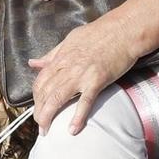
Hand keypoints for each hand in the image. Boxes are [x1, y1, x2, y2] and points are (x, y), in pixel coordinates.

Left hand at [28, 18, 138, 133]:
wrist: (125, 29)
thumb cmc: (101, 32)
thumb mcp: (70, 39)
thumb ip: (52, 54)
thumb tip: (33, 63)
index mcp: (61, 57)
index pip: (40, 81)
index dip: (35, 98)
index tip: (37, 108)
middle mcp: (67, 66)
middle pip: (45, 92)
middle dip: (39, 111)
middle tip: (40, 124)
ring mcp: (82, 74)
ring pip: (57, 98)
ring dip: (48, 116)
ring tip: (46, 130)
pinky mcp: (98, 80)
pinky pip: (84, 101)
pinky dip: (77, 117)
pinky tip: (73, 129)